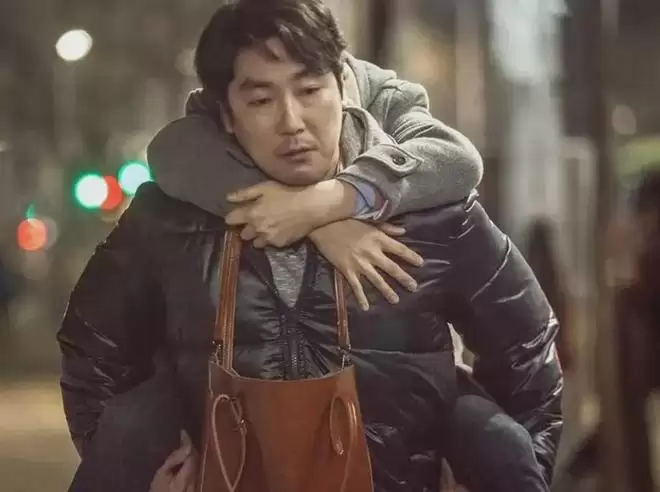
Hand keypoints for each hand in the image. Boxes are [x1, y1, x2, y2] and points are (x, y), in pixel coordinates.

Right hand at [150, 431, 197, 491]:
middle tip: (183, 438)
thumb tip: (187, 444)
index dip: (188, 442)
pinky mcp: (196, 485)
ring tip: (185, 446)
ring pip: (198, 464)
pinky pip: (196, 470)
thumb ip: (174, 459)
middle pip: (197, 458)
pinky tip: (187, 459)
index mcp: (188, 475)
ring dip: (193, 454)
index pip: (192, 454)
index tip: (183, 432)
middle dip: (191, 448)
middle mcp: (196, 478)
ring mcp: (197, 482)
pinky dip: (192, 462)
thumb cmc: (158, 491)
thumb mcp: (161, 475)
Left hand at [226, 180, 356, 247]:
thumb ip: (244, 194)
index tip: (235, 216)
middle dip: (247, 229)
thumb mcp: (264, 187)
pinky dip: (271, 239)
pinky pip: (269, 244)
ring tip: (267, 228)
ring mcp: (267, 238)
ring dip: (258, 236)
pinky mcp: (279, 244)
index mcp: (250, 213)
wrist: (310, 207)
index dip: (232, 217)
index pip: (231, 219)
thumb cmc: (287, 193)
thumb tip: (228, 198)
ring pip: (255, 242)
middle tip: (256, 221)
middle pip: (242, 234)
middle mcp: (256, 228)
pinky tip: (279, 230)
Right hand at [309, 220, 422, 309]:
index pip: (400, 249)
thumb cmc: (346, 219)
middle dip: (404, 278)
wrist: (323, 224)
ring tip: (395, 300)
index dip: (411, 257)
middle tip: (414, 287)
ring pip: (377, 280)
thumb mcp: (368, 220)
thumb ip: (387, 227)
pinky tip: (366, 307)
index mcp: (378, 238)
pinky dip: (361, 297)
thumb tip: (404, 231)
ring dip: (387, 291)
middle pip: (392, 268)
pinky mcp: (347, 269)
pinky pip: (356, 286)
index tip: (421, 264)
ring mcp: (359, 262)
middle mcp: (372, 252)